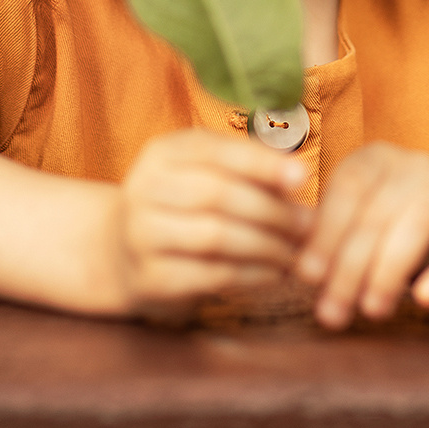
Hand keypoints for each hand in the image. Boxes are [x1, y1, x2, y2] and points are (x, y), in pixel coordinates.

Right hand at [112, 129, 311, 317]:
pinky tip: (273, 274)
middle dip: (272, 211)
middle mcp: (145, 187)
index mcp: (163, 153)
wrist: (121, 252)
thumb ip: (245, 169)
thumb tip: (297, 178)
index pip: (216, 150)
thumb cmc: (183, 206)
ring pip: (216, 236)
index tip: (302, 176)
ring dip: (267, 246)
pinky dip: (251, 275)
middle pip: (219, 194)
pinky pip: (211, 275)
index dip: (261, 163)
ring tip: (296, 252)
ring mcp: (141, 234)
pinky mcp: (149, 277)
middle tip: (307, 226)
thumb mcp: (203, 174)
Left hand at [296, 141, 428, 328]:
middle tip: (332, 314)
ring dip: (388, 273)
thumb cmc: (395, 237)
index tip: (306, 276)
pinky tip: (426, 300)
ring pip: (415, 227)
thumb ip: (327, 239)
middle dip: (349, 269)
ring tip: (372, 311)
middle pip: (376, 215)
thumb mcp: (359, 228)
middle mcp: (416, 165)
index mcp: (375, 159)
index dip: (324, 234)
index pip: (345, 190)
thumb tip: (293, 265)